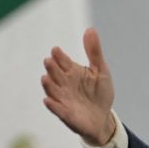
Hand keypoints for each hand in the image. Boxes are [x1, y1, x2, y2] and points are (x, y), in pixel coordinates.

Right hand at [41, 28, 115, 145]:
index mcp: (72, 71)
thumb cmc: (99, 93)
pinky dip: (52, 105)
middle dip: (52, 68)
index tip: (56, 50)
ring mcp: (63, 99)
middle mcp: (64, 84)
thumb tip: (90, 29)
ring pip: (53, 90)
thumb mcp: (100, 71)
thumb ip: (94, 52)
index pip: (63, 61)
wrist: (102, 118)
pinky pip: (57, 109)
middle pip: (55, 74)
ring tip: (45, 78)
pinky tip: (48, 100)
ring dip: (48, 85)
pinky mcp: (65, 114)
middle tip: (49, 61)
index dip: (59, 56)